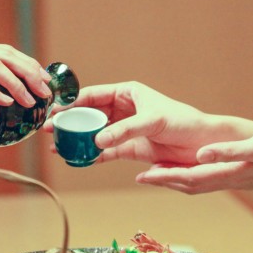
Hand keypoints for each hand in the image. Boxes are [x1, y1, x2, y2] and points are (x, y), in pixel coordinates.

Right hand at [61, 82, 226, 165]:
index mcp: (128, 92)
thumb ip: (125, 130)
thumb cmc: (183, 122)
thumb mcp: (153, 121)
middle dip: (69, 122)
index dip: (72, 103)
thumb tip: (98, 140)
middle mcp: (124, 109)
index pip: (93, 95)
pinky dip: (91, 156)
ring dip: (77, 140)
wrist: (202, 144)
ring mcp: (125, 129)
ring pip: (94, 133)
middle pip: (89, 115)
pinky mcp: (130, 148)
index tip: (55, 111)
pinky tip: (77, 159)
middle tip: (50, 131)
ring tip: (58, 147)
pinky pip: (105, 151)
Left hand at [136, 126, 252, 193]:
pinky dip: (193, 177)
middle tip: (142, 177)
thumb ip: (230, 152)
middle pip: (190, 185)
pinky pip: (211, 180)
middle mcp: (230, 179)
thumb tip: (201, 155)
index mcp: (231, 172)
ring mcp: (237, 180)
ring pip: (199, 184)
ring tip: (157, 175)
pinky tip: (189, 169)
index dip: (165, 177)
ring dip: (176, 181)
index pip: (191, 177)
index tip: (144, 175)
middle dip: (165, 181)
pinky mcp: (242, 176)